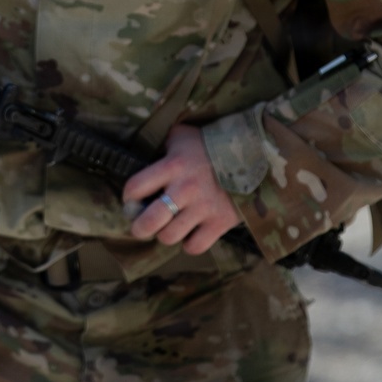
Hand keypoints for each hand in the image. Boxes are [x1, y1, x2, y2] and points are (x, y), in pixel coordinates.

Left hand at [124, 123, 241, 254]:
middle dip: (139, 227)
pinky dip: (189, 243)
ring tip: (169, 226)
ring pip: (169, 236)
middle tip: (141, 226)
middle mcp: (185, 189)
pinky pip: (195, 246)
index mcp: (173, 165)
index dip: (128, 196)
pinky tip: (190, 233)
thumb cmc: (212, 144)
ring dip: (166, 234)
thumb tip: (143, 151)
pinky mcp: (220, 222)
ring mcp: (204, 208)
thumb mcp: (183, 136)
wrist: (254, 153)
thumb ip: (163, 144)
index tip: (132, 199)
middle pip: (149, 221)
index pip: (136, 187)